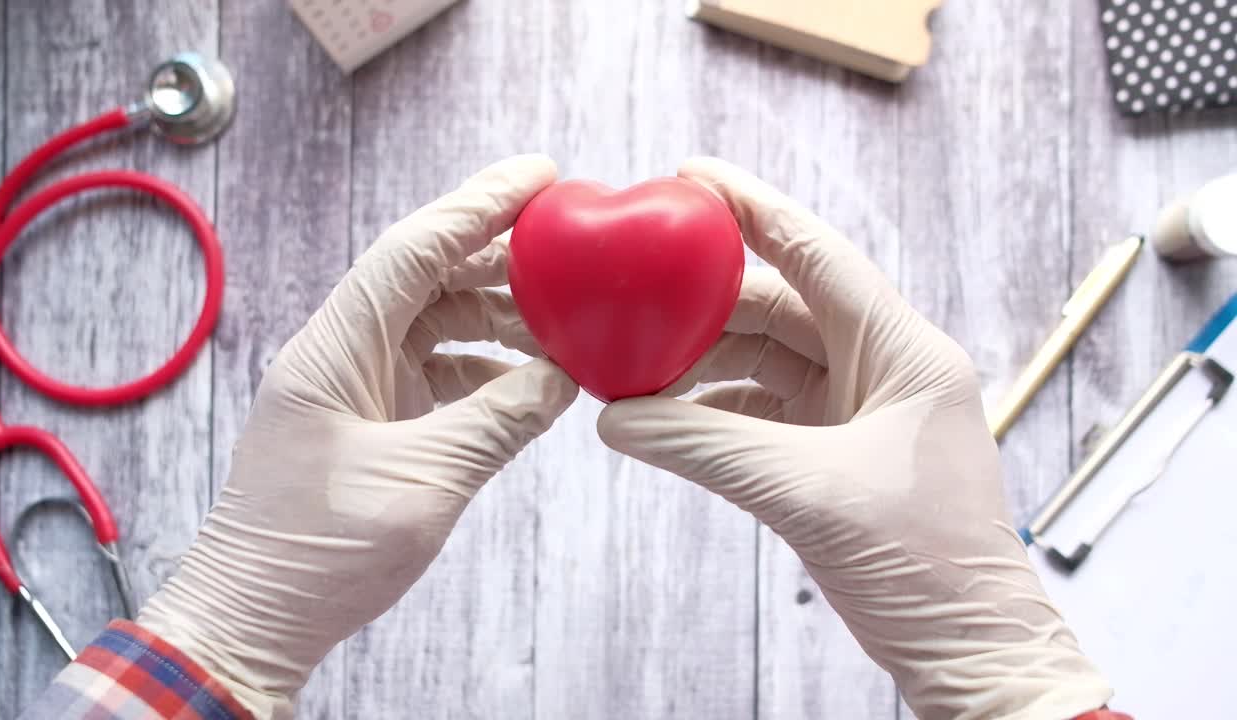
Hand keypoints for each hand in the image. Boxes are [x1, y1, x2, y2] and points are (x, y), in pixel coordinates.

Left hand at [138, 155, 576, 718]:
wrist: (253, 619)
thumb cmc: (318, 554)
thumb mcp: (425, 483)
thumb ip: (498, 420)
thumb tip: (561, 378)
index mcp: (334, 351)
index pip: (414, 250)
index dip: (479, 205)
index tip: (540, 175)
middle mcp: (339, 353)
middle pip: (425, 276)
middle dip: (498, 258)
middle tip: (570, 249)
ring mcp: (351, 385)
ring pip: (431, 322)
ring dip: (494, 317)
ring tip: (560, 322)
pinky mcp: (366, 419)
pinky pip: (430, 369)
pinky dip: (480, 368)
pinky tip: (525, 382)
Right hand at [598, 158, 1110, 719]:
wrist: (967, 649)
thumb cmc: (927, 568)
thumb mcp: (807, 494)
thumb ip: (707, 446)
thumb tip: (621, 417)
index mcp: (905, 352)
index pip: (819, 255)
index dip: (754, 208)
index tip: (693, 176)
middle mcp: (885, 367)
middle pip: (783, 305)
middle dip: (708, 299)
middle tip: (637, 289)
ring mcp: (862, 410)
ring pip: (769, 358)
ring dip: (705, 359)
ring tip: (639, 363)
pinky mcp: (839, 451)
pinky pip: (766, 408)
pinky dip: (716, 408)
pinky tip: (670, 415)